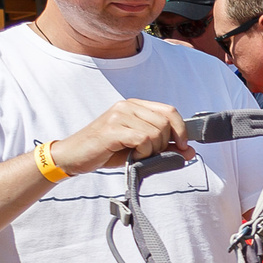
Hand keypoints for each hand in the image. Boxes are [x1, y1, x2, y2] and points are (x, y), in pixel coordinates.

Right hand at [49, 99, 190, 173]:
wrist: (72, 156)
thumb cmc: (105, 152)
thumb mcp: (139, 150)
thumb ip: (164, 148)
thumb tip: (190, 151)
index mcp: (135, 106)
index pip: (170, 110)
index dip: (181, 129)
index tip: (182, 146)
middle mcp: (127, 106)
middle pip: (165, 122)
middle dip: (163, 144)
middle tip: (148, 155)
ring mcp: (119, 115)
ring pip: (155, 132)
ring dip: (151, 150)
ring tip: (136, 156)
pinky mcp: (112, 128)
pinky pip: (143, 139)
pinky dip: (142, 152)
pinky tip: (131, 156)